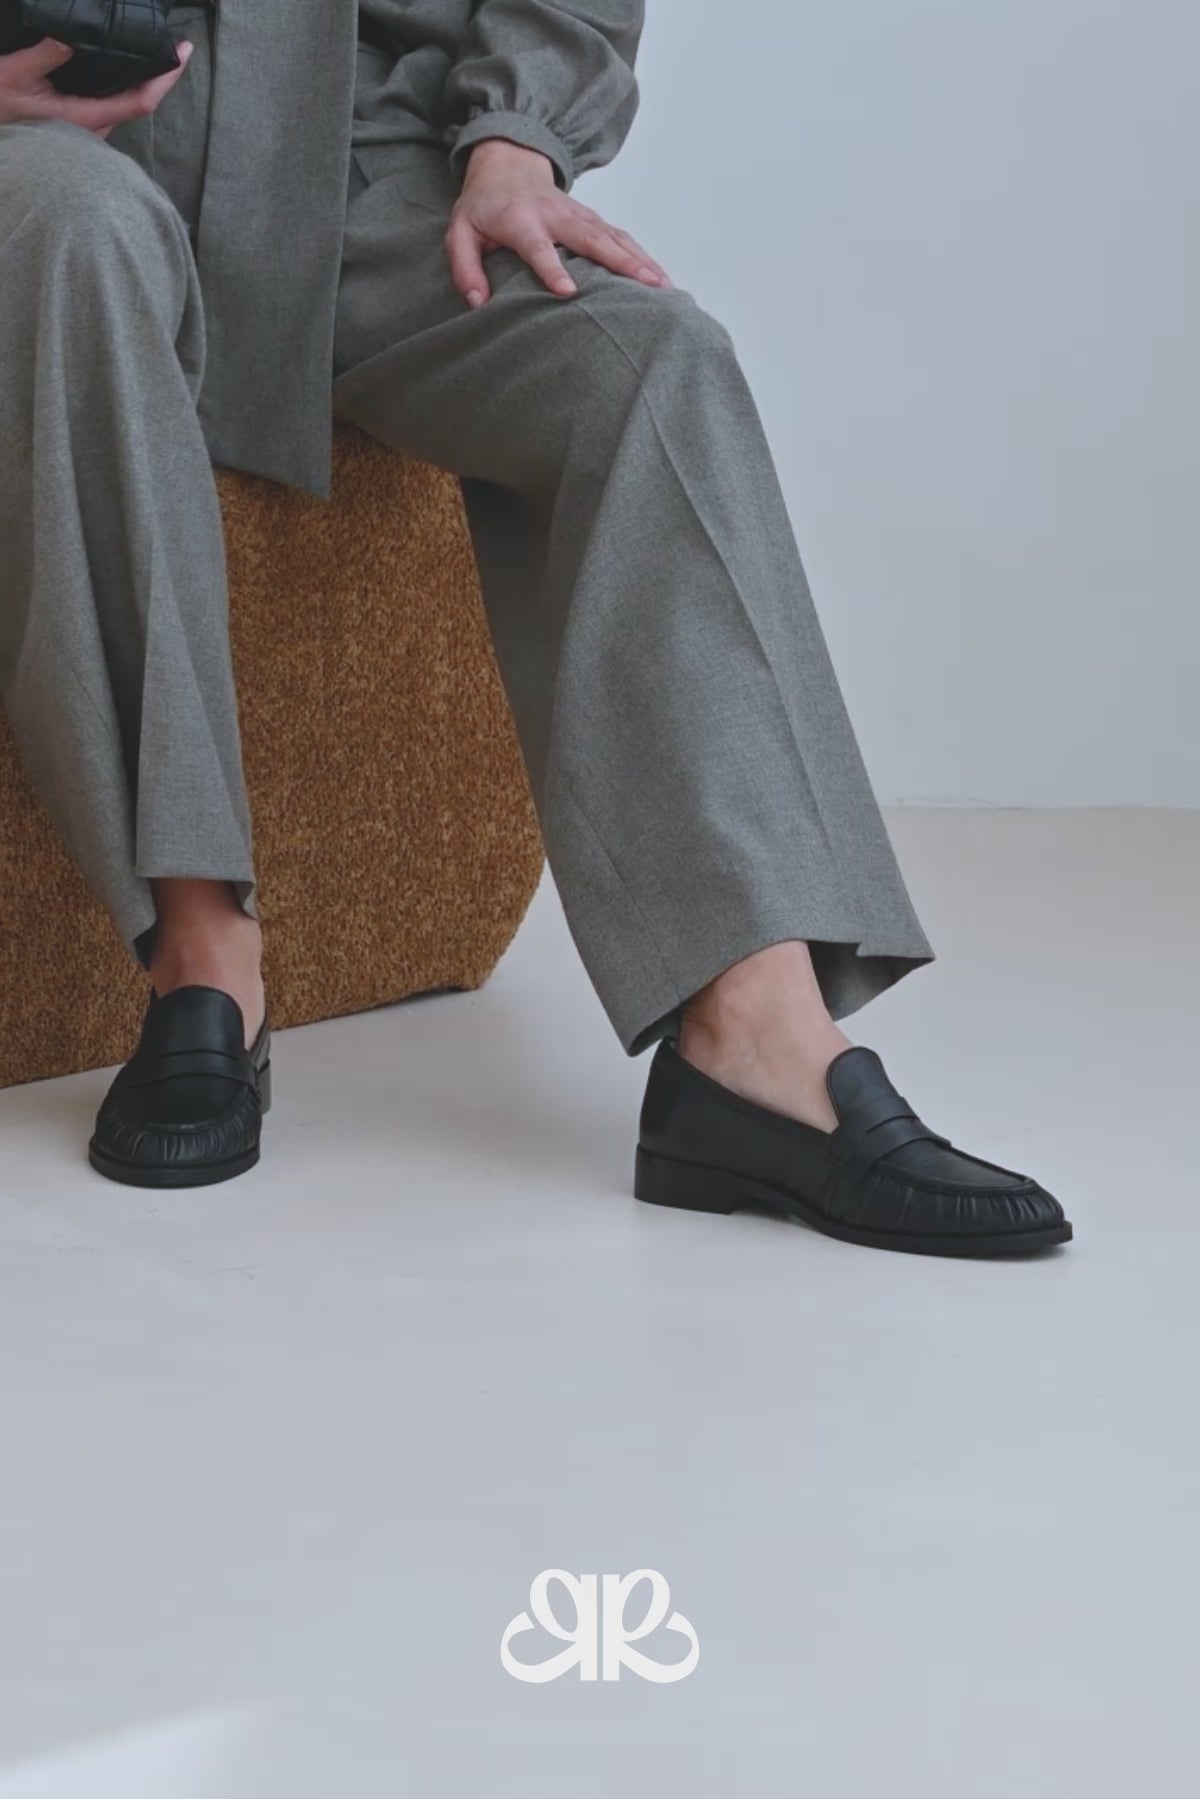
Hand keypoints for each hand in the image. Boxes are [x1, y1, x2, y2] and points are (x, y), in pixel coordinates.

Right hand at [0, 36, 192, 134]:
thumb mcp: (15, 74)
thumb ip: (45, 56)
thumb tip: (72, 37)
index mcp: (85, 118)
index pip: (140, 102)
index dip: (165, 79)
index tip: (182, 54)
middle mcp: (94, 127)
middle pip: (141, 102)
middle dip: (162, 76)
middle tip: (178, 47)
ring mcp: (89, 127)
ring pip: (128, 104)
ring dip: (147, 80)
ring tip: (160, 52)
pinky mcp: (82, 123)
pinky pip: (114, 103)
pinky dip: (128, 83)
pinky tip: (130, 66)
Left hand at [445, 137, 670, 307]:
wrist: (507, 164)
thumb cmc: (483, 206)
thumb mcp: (460, 232)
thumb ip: (465, 267)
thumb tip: (478, 302)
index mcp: (521, 220)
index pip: (538, 247)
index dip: (552, 268)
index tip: (568, 292)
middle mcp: (556, 216)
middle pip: (593, 239)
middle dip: (621, 262)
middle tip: (647, 286)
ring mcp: (578, 216)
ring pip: (614, 237)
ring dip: (641, 260)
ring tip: (664, 286)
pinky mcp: (592, 220)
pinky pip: (620, 237)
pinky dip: (642, 256)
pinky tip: (661, 277)